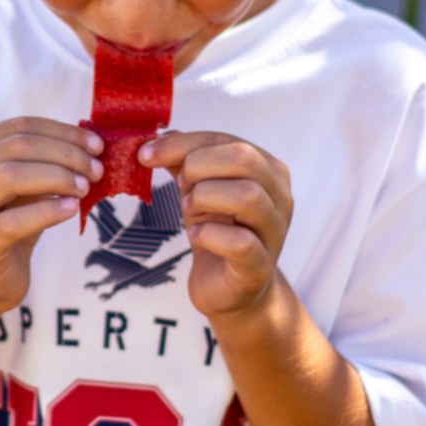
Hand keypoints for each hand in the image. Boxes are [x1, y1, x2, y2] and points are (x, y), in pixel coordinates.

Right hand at [0, 117, 103, 313]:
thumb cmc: (5, 227)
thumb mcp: (23, 189)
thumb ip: (44, 163)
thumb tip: (91, 143)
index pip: (18, 127)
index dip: (62, 132)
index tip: (96, 145)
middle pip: (16, 147)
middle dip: (64, 154)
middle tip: (96, 169)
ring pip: (9, 177)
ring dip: (56, 178)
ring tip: (84, 188)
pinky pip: (11, 223)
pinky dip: (46, 212)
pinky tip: (71, 210)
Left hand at [139, 131, 291, 318]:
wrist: (230, 289)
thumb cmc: (218, 231)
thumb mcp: (199, 189)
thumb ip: (184, 160)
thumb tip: (155, 136)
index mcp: (268, 169)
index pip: (226, 139)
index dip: (181, 143)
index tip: (145, 154)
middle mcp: (280, 196)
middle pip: (244, 158)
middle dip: (198, 168)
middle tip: (181, 189)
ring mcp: (274, 231)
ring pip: (247, 195)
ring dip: (204, 199)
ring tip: (189, 212)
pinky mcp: (261, 264)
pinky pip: (239, 242)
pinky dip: (208, 235)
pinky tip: (196, 236)